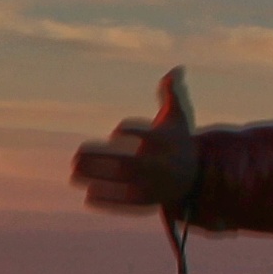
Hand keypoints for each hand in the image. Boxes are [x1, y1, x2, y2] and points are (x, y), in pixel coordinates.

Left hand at [72, 69, 196, 212]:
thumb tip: (174, 70)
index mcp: (166, 143)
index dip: (133, 132)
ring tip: (73, 173)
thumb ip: (171, 95)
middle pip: (129, 163)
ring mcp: (155, 185)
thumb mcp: (178, 117)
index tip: (117, 131)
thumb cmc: (180, 141)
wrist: (198, 175)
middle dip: (101, 160)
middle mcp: (160, 165)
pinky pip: (128, 203)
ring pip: (124, 183)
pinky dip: (109, 201)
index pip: (148, 136)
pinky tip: (88, 196)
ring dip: (98, 179)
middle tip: (75, 156)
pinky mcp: (150, 201)